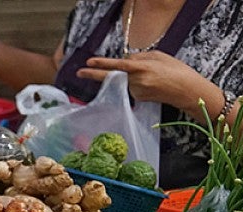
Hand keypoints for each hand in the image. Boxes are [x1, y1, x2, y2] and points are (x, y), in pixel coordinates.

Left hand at [79, 52, 221, 117]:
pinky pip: (132, 87)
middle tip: (79, 72)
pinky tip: (151, 82)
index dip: (103, 64)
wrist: (187, 91)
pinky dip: (136, 82)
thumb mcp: (159, 56)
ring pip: (125, 80)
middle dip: (94, 75)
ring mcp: (136, 92)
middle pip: (112, 77)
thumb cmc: (176, 70)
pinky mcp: (138, 98)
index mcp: (142, 68)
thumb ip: (140, 57)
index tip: (88, 62)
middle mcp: (136, 81)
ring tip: (152, 75)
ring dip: (129, 76)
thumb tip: (125, 59)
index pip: (118, 65)